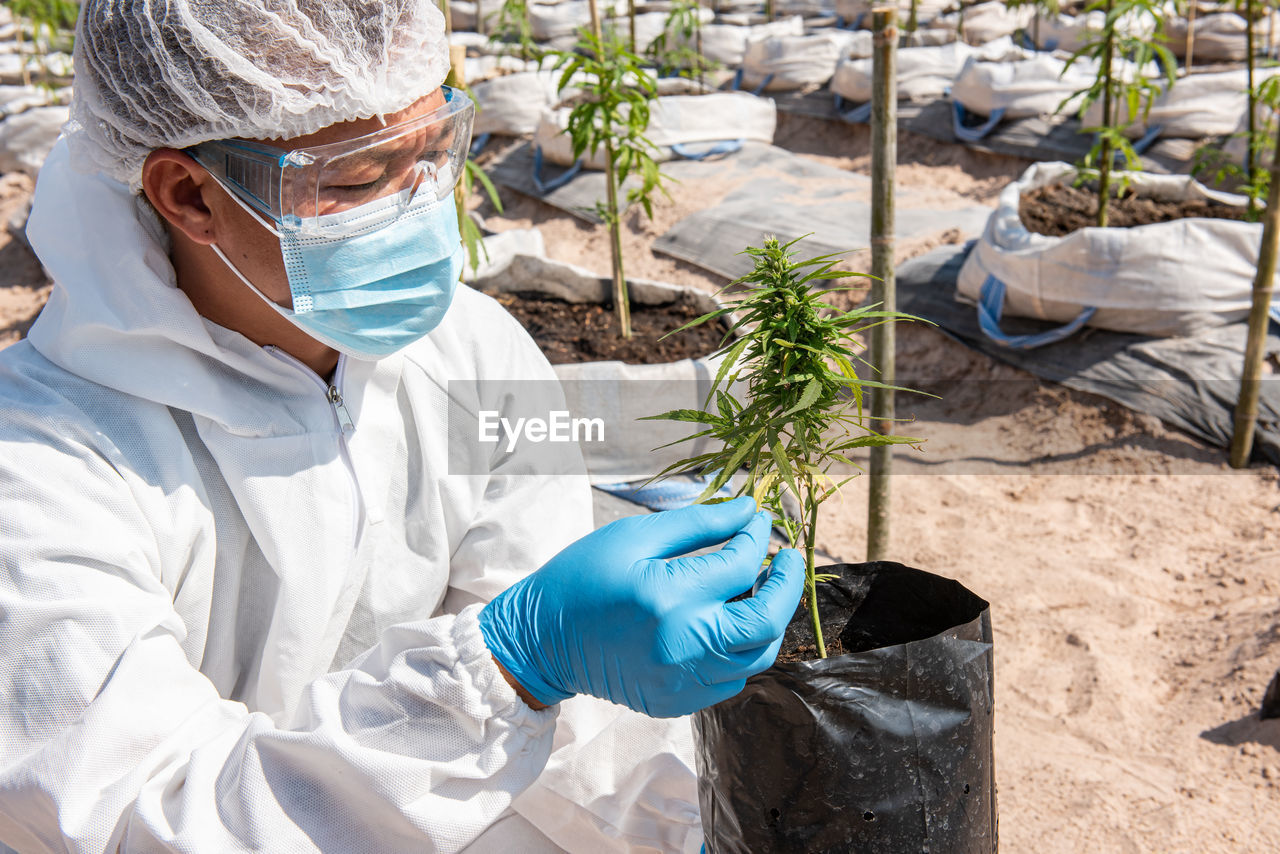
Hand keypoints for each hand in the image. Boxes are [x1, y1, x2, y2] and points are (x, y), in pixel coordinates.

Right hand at [479, 496, 804, 717]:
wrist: (540, 641)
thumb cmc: (583, 578)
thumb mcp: (635, 537)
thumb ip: (698, 523)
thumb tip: (749, 510)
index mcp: (667, 597)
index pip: (741, 564)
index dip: (757, 536)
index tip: (758, 519)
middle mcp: (681, 644)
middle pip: (766, 621)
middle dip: (787, 585)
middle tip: (786, 559)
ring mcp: (682, 680)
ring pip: (757, 656)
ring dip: (768, 619)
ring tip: (759, 589)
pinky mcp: (678, 702)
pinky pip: (731, 678)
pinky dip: (740, 648)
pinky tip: (726, 621)